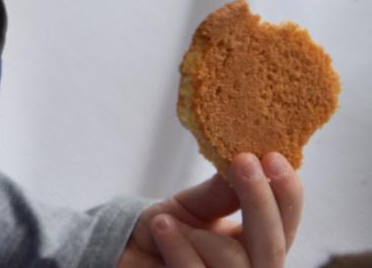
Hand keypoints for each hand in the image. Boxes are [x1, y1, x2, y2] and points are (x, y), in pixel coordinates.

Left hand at [119, 153, 302, 267]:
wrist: (127, 251)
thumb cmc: (164, 229)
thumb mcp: (192, 205)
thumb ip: (220, 192)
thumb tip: (248, 160)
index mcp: (256, 245)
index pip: (285, 223)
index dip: (287, 193)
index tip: (273, 157)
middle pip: (273, 246)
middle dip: (259, 201)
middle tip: (243, 161)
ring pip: (235, 261)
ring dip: (198, 234)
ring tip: (165, 219)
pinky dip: (178, 247)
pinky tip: (161, 227)